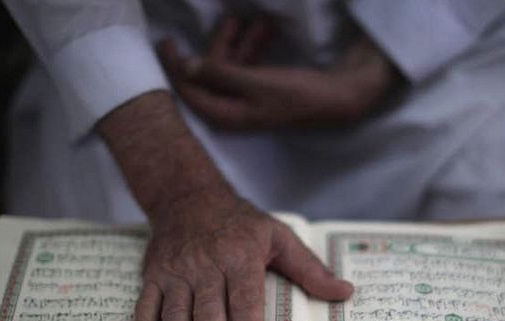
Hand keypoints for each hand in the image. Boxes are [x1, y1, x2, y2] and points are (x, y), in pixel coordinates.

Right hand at [97, 92, 352, 320]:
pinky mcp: (154, 275)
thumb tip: (344, 293)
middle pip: (208, 312)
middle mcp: (206, 265)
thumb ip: (310, 269)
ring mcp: (176, 271)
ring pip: (175, 313)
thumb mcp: (279, 236)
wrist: (188, 196)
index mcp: (240, 257)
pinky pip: (146, 305)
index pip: (245, 299)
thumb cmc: (241, 223)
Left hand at [158, 17, 401, 129]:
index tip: (166, 41)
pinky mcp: (259, 93)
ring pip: (228, 68)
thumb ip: (219, 73)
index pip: (189, 92)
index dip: (175, 67)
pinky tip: (267, 30)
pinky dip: (252, 49)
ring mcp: (245, 102)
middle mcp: (232, 112)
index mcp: (226, 116)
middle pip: (208, 77)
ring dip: (240, 43)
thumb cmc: (297, 94)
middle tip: (230, 21)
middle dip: (218, 47)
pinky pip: (245, 68)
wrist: (337, 98)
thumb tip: (186, 67)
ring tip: (262, 23)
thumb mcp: (255, 81)